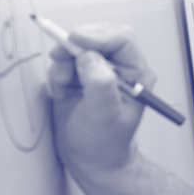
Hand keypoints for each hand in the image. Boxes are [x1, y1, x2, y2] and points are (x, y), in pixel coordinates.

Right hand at [47, 23, 155, 172]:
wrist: (90, 159)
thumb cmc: (105, 142)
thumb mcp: (105, 116)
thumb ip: (100, 85)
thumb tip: (90, 58)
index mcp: (136, 72)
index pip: (122, 39)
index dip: (99, 36)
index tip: (77, 40)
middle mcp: (119, 68)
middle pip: (98, 37)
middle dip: (76, 46)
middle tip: (60, 55)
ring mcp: (99, 70)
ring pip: (78, 48)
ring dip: (64, 63)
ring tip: (63, 86)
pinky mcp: (79, 76)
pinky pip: (64, 61)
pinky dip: (57, 74)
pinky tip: (60, 92)